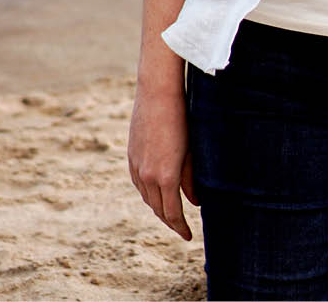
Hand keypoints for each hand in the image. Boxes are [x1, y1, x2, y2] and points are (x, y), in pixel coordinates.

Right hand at [127, 84, 198, 238]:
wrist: (157, 92)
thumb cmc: (182, 118)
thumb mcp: (191, 151)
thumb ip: (192, 179)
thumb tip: (196, 202)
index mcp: (165, 177)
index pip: (172, 213)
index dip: (180, 227)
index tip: (188, 236)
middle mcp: (147, 176)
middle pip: (158, 209)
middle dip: (170, 221)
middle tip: (181, 227)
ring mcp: (136, 166)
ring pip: (147, 197)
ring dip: (158, 207)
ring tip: (170, 212)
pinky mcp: (131, 156)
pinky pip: (138, 183)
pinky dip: (148, 193)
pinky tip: (155, 191)